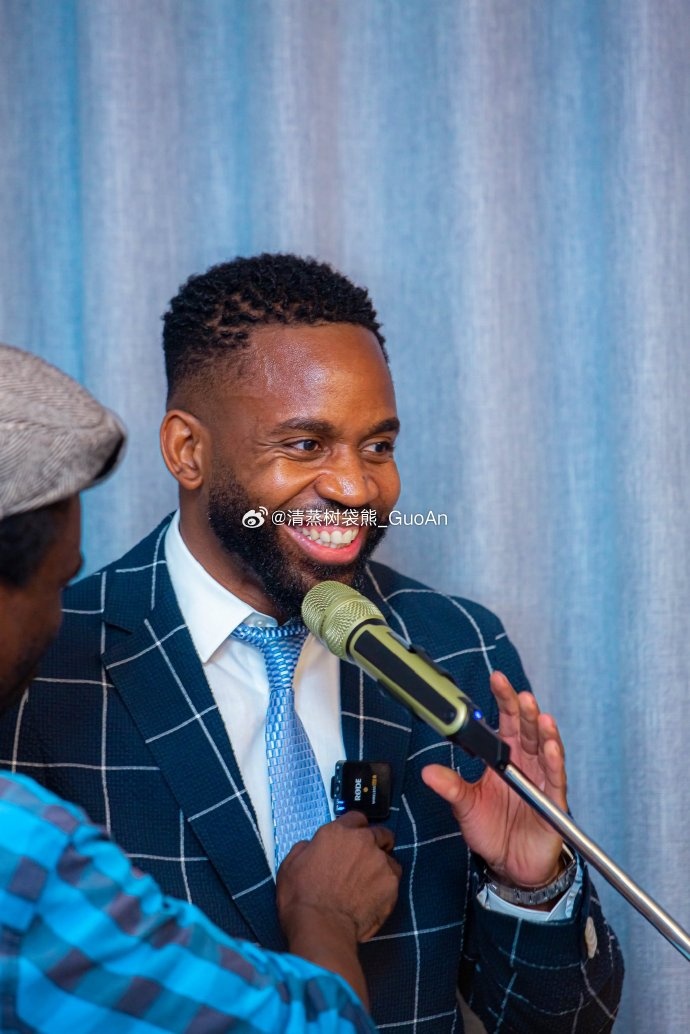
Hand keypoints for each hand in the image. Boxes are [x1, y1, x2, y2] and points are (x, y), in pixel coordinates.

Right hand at [276, 812, 400, 1006]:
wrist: (321, 926)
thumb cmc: (302, 898)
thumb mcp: (291, 864)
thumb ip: (307, 847)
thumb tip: (312, 847)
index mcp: (338, 832)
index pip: (356, 817)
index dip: (355, 828)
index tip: (353, 839)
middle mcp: (363, 841)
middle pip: (380, 833)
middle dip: (376, 843)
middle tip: (366, 860)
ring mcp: (380, 861)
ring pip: (390, 857)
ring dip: (382, 866)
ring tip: (370, 884)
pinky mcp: (391, 883)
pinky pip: (394, 879)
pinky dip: (387, 886)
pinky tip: (374, 897)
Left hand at [422, 671, 565, 887]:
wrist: (510, 867)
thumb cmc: (491, 831)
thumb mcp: (465, 806)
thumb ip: (451, 787)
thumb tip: (427, 772)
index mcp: (504, 757)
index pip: (505, 721)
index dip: (503, 699)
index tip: (496, 678)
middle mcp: (525, 763)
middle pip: (527, 729)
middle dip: (524, 710)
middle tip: (519, 694)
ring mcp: (541, 780)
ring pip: (545, 748)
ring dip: (543, 731)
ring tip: (538, 715)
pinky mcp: (553, 802)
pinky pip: (555, 779)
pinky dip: (554, 763)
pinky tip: (551, 748)